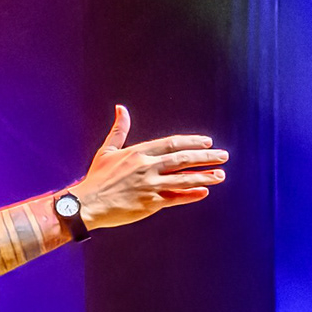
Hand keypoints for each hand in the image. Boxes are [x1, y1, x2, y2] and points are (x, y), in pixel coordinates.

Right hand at [74, 107, 227, 226]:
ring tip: (221, 174)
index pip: (171, 143)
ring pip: (183, 178)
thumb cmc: (97, 177)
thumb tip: (121, 108)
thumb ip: (119, 130)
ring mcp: (150, 185)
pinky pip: (176, 197)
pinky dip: (191, 194)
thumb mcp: (107, 150)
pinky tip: (205, 191)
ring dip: (204, 176)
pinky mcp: (150, 203)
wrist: (88, 203)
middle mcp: (147, 166)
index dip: (191, 142)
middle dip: (205, 157)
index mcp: (138, 152)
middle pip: (183, 158)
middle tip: (223, 156)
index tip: (207, 142)